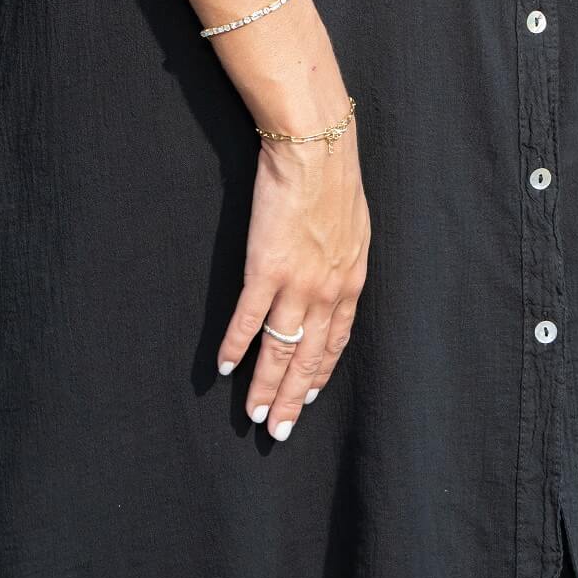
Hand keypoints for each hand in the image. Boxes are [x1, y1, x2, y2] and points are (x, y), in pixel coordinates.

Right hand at [216, 112, 369, 439]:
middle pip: (309, 358)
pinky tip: (224, 366)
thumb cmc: (333, 176)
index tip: (309, 397)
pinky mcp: (265, 270)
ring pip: (280, 350)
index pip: (336, 342)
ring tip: (255, 414)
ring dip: (266, 386)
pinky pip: (248, 320)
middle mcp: (327, 291)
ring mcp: (296, 284)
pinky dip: (235, 346)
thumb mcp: (353, 224)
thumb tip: (335, 271)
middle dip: (294, 398)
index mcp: (350, 280)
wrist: (314, 147)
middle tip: (279, 430)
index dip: (320, 374)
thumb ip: (342, 257)